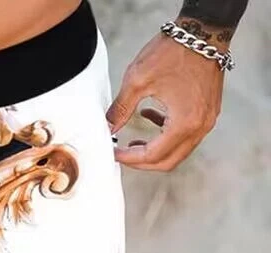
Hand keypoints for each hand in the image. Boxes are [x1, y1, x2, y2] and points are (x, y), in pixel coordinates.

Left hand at [106, 32, 224, 170]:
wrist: (204, 29)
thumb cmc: (174, 51)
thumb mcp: (137, 80)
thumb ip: (121, 109)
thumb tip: (106, 129)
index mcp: (184, 123)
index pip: (153, 155)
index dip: (129, 158)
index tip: (113, 152)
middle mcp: (200, 126)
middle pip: (168, 161)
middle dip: (142, 162)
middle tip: (122, 154)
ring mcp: (207, 119)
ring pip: (177, 150)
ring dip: (154, 149)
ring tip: (133, 141)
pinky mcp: (208, 111)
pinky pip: (186, 134)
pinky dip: (166, 134)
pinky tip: (149, 116)